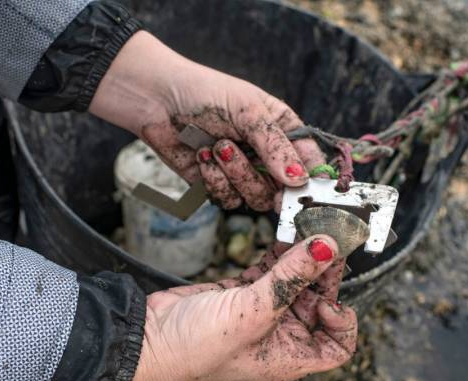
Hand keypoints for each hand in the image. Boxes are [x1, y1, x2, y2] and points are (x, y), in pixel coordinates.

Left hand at [90, 32, 325, 211]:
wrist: (158, 101)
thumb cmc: (205, 94)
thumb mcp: (248, 111)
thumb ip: (276, 146)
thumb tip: (299, 179)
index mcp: (283, 131)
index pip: (310, 162)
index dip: (310, 179)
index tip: (302, 188)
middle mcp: (267, 156)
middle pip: (283, 190)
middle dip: (260, 175)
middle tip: (245, 158)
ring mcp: (242, 173)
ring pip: (254, 198)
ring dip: (234, 174)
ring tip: (216, 146)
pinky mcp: (216, 186)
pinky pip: (226, 199)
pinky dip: (213, 180)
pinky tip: (201, 156)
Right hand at [126, 235, 356, 380]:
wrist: (148, 340)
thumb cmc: (198, 347)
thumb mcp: (253, 311)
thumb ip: (291, 277)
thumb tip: (327, 247)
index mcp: (290, 357)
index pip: (338, 345)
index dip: (342, 320)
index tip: (329, 294)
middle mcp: (280, 338)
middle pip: (317, 303)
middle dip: (322, 274)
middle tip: (326, 240)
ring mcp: (259, 315)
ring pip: (293, 284)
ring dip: (301, 259)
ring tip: (306, 230)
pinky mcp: (239, 295)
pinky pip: (269, 273)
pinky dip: (277, 255)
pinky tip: (282, 236)